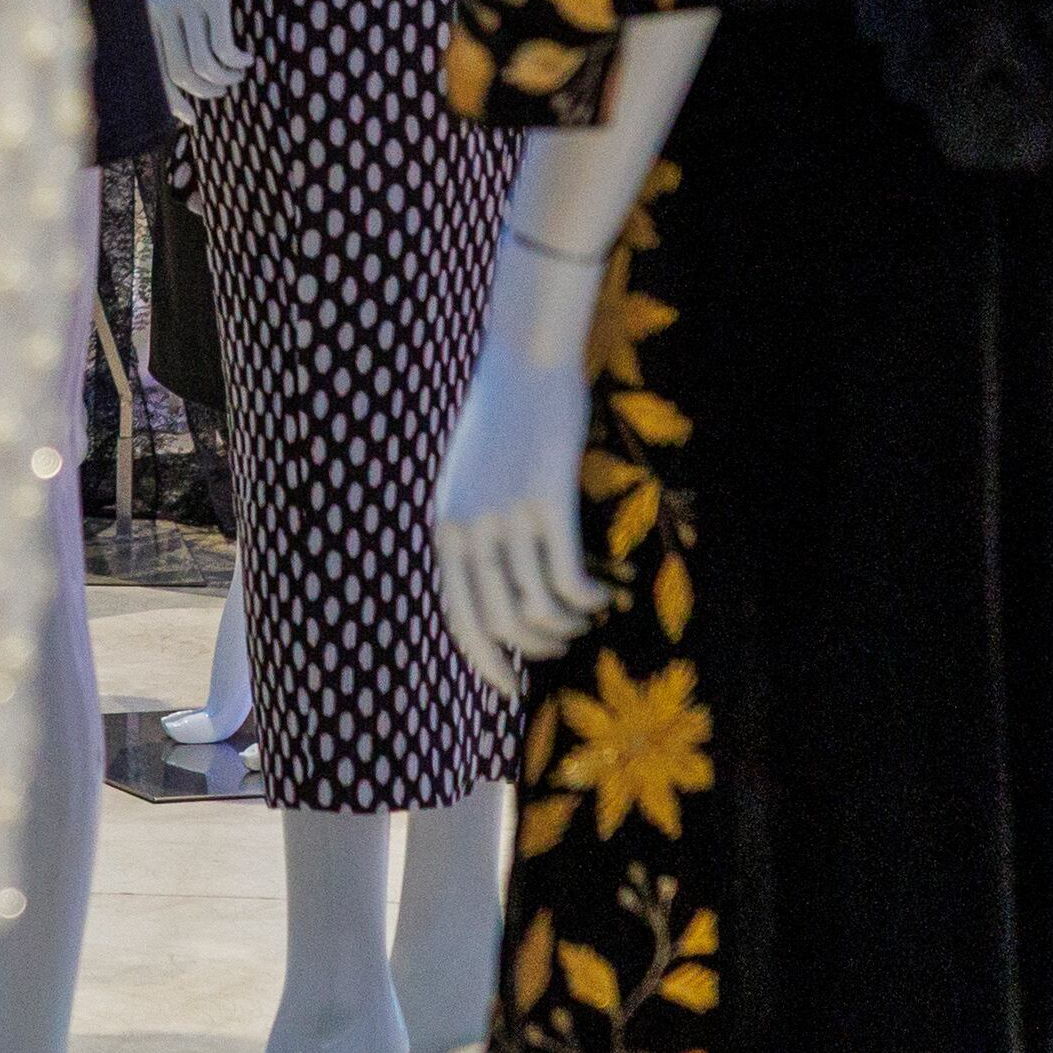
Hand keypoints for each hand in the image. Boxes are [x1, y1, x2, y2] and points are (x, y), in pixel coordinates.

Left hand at [434, 233, 616, 684]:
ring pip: (539, 609)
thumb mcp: (469, 482)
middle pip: (501, 625)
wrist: (524, 361)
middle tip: (565, 639)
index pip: (457, 618)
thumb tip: (495, 590)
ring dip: (568, 626)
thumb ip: (473, 532)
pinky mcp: (547, 502)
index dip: (484, 663)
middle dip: (537, 648)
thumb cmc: (502, 422)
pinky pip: (569, 579)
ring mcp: (506, 516)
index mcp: (445, 527)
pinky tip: (606, 592)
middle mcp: (468, 528)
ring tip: (587, 614)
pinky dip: (590, 599)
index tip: (509, 690)